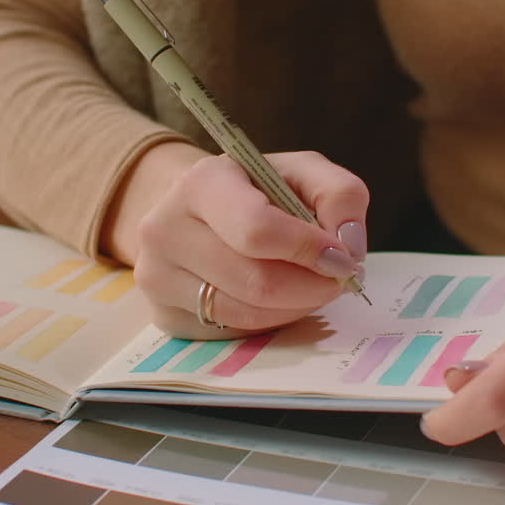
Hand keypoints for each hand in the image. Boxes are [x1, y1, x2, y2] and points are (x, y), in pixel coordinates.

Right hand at [131, 149, 368, 339]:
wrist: (193, 211)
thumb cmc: (255, 190)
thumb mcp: (301, 172)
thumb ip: (339, 194)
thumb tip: (348, 244)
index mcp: (201, 182)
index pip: (257, 230)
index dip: (308, 249)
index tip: (343, 258)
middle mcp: (165, 228)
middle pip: (256, 281)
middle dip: (312, 286)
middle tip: (337, 279)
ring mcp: (156, 276)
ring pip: (246, 314)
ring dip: (295, 306)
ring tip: (309, 285)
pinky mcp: (162, 314)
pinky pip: (232, 332)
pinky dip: (269, 321)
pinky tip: (276, 299)